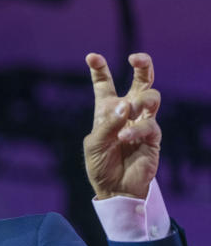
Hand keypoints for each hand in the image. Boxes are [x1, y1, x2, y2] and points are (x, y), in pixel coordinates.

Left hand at [83, 52, 161, 199]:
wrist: (115, 188)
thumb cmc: (101, 165)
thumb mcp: (95, 144)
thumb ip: (107, 124)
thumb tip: (125, 106)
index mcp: (107, 111)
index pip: (105, 85)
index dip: (100, 70)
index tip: (92, 57)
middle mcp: (127, 112)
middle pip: (141, 81)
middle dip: (142, 66)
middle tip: (135, 58)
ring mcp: (142, 122)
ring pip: (151, 97)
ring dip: (141, 100)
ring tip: (130, 109)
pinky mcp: (153, 137)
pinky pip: (150, 125)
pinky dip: (136, 130)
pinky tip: (125, 138)